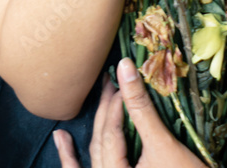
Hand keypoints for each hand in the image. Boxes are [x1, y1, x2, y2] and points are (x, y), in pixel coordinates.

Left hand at [53, 58, 207, 167]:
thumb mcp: (164, 144)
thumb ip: (142, 108)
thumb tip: (126, 67)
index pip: (110, 133)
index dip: (116, 104)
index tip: (123, 79)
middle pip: (101, 143)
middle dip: (104, 112)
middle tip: (109, 82)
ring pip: (93, 157)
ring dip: (84, 132)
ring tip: (83, 95)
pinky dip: (71, 159)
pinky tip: (63, 140)